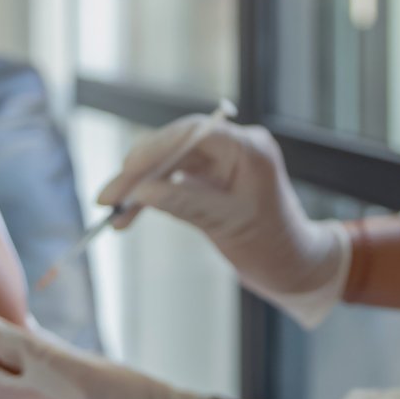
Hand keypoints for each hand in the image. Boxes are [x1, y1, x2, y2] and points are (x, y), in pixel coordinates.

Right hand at [99, 116, 351, 327]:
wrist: (292, 266)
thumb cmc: (273, 245)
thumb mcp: (229, 225)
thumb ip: (185, 203)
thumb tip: (141, 191)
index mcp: (249, 148)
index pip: (193, 133)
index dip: (155, 148)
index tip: (126, 171)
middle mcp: (232, 147)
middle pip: (174, 146)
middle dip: (138, 171)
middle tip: (107, 198)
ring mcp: (218, 162)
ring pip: (167, 163)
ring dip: (138, 187)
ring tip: (112, 213)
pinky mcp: (207, 179)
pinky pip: (170, 180)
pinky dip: (149, 197)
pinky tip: (128, 216)